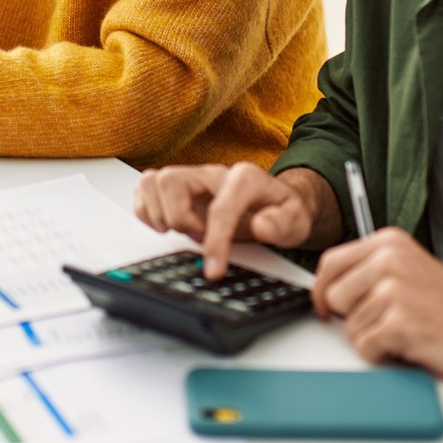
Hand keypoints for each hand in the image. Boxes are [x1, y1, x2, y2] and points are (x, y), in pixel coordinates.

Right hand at [133, 164, 339, 278]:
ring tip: (182, 232)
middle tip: (197, 238)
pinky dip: (147, 209)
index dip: (215, 242)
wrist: (275, 203)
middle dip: (179, 219)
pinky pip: (146, 187)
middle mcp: (212, 172)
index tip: (214, 270)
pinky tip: (167, 225)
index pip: (220, 206)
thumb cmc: (283, 212)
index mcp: (244, 178)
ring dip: (159, 214)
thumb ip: (283, 224)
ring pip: (153, 181)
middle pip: (171, 181)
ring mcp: (192, 177)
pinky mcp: (177, 187)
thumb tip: (262, 227)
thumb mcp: (296, 222)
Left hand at [313, 228, 442, 379]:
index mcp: (389, 242)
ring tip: (407, 331)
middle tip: (389, 321)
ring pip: (348, 328)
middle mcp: (389, 260)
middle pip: (331, 297)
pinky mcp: (400, 323)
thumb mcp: (410, 270)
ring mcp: (394, 290)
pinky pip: (364, 348)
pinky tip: (410, 345)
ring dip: (373, 338)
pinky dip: (383, 356)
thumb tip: (325, 290)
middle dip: (352, 317)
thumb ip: (370, 271)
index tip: (326, 308)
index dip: (321, 291)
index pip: (329, 263)